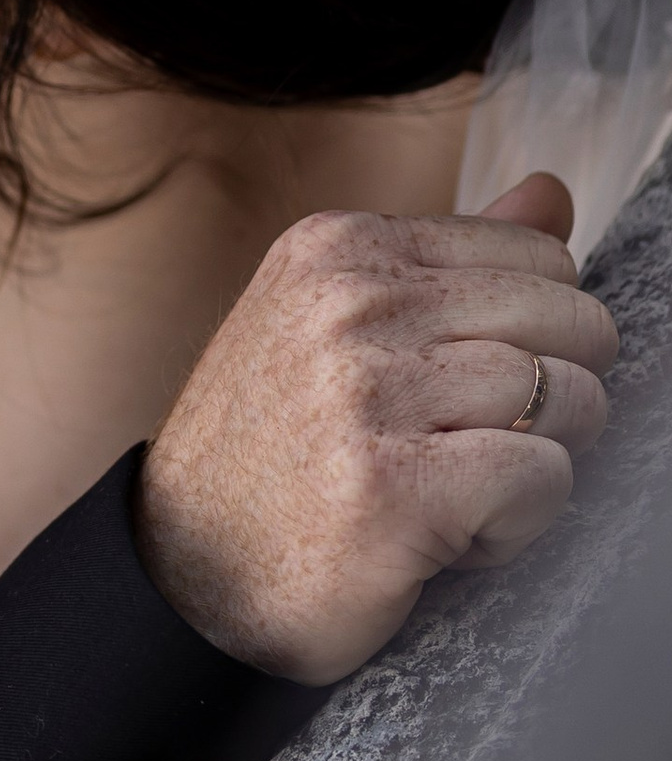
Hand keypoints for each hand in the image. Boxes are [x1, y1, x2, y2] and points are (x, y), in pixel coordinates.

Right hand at [136, 173, 618, 684]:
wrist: (189, 568)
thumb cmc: (279, 447)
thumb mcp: (338, 322)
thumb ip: (451, 260)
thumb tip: (552, 192)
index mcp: (338, 246)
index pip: (539, 255)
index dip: (529, 334)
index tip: (456, 382)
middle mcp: (347, 300)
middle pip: (570, 321)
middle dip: (551, 397)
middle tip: (462, 444)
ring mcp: (365, 389)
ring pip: (571, 400)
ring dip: (530, 467)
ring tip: (446, 490)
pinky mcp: (394, 486)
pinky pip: (546, 478)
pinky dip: (518, 525)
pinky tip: (443, 536)